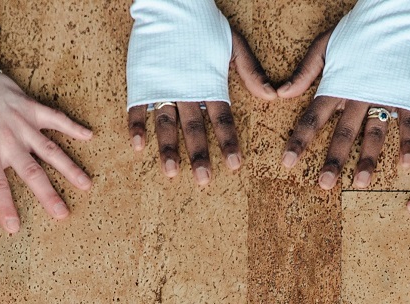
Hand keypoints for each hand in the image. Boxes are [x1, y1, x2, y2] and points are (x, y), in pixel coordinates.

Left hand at [0, 72, 93, 231]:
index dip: (5, 206)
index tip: (14, 228)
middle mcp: (7, 139)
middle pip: (31, 171)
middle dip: (48, 194)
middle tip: (63, 214)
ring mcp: (21, 122)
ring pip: (49, 148)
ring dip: (68, 167)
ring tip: (85, 184)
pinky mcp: (29, 106)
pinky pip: (54, 117)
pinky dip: (72, 126)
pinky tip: (89, 136)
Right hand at [127, 31, 273, 185]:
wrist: (171, 3)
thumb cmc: (204, 23)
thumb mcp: (234, 44)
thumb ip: (251, 71)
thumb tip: (273, 96)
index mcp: (209, 82)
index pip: (222, 119)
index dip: (228, 142)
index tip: (234, 166)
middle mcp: (187, 88)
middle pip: (194, 128)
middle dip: (199, 155)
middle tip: (204, 180)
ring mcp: (162, 85)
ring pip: (166, 123)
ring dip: (168, 149)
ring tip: (171, 172)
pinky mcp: (142, 80)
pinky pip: (136, 107)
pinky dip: (136, 126)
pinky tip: (138, 146)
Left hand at [278, 31, 409, 188]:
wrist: (393, 15)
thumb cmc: (356, 30)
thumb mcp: (323, 46)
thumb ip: (304, 73)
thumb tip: (279, 94)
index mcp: (337, 85)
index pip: (313, 118)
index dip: (300, 140)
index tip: (288, 162)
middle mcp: (359, 95)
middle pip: (343, 132)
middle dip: (333, 160)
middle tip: (325, 184)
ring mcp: (385, 96)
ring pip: (375, 133)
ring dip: (368, 159)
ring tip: (361, 183)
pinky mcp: (407, 95)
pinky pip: (409, 123)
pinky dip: (408, 143)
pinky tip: (405, 164)